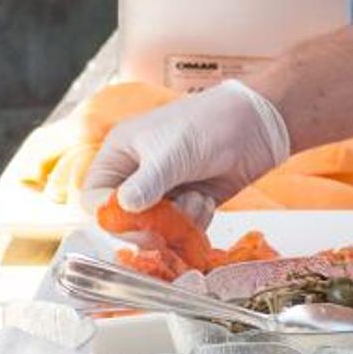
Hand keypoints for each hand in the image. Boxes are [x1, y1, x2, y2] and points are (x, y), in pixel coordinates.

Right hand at [82, 80, 290, 225]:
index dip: (108, 214)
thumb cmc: (210, 124)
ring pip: (155, 227)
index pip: (94, 196)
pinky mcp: (189, 202)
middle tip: (166, 229)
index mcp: (121, 153)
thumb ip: (147, 184)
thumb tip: (123, 208)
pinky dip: (194, 221)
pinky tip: (207, 200)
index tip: (131, 223)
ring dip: (177, 222)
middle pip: (124, 219)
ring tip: (197, 199)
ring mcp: (165, 189)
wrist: (258, 124)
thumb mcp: (173, 153)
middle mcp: (138, 173)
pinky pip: (180, 229)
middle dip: (147, 226)